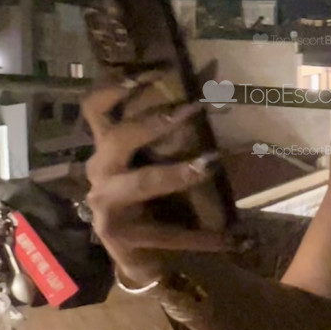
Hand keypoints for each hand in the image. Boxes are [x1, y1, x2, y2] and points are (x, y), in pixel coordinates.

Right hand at [81, 81, 234, 281]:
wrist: (137, 259)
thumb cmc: (147, 202)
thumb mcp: (149, 164)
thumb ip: (167, 134)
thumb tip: (210, 81)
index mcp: (105, 149)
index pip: (96, 109)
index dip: (115, 87)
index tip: (150, 70)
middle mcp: (99, 171)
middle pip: (118, 137)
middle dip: (155, 121)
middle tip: (193, 108)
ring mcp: (106, 205)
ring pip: (143, 181)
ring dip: (178, 172)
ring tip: (210, 163)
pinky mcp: (121, 236)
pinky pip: (169, 232)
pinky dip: (204, 236)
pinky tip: (235, 239)